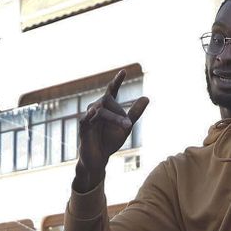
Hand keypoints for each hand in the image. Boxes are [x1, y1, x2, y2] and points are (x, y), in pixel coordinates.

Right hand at [74, 69, 148, 188]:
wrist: (99, 158)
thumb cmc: (109, 140)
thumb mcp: (126, 127)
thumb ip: (135, 113)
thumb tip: (147, 97)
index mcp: (107, 107)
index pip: (112, 91)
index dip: (117, 81)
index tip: (124, 71)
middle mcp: (96, 108)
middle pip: (107, 102)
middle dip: (119, 114)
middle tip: (128, 125)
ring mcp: (88, 118)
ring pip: (101, 111)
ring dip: (114, 119)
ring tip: (125, 126)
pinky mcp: (83, 129)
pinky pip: (86, 120)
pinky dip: (90, 116)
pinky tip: (93, 112)